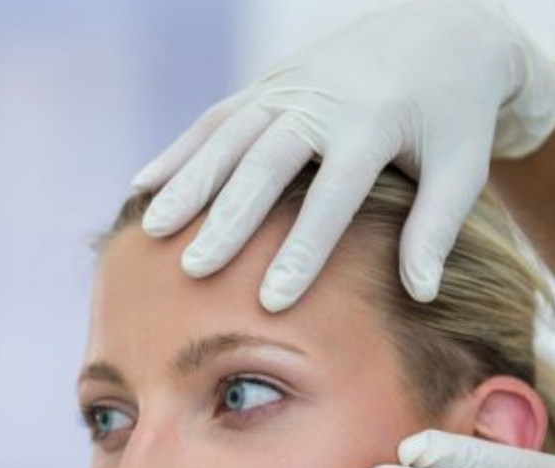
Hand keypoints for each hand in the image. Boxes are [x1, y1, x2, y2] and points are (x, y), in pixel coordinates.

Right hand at [129, 0, 554, 310]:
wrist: (442, 28)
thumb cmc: (454, 114)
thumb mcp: (462, 168)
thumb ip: (436, 229)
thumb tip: (421, 296)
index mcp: (375, 120)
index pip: (332, 195)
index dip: (303, 249)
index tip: (273, 300)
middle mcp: (323, 97)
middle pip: (265, 163)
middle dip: (228, 219)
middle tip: (196, 270)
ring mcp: (290, 85)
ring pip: (228, 136)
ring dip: (189, 182)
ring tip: (154, 231)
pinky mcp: (269, 83)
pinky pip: (216, 116)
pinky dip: (179, 149)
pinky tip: (145, 183)